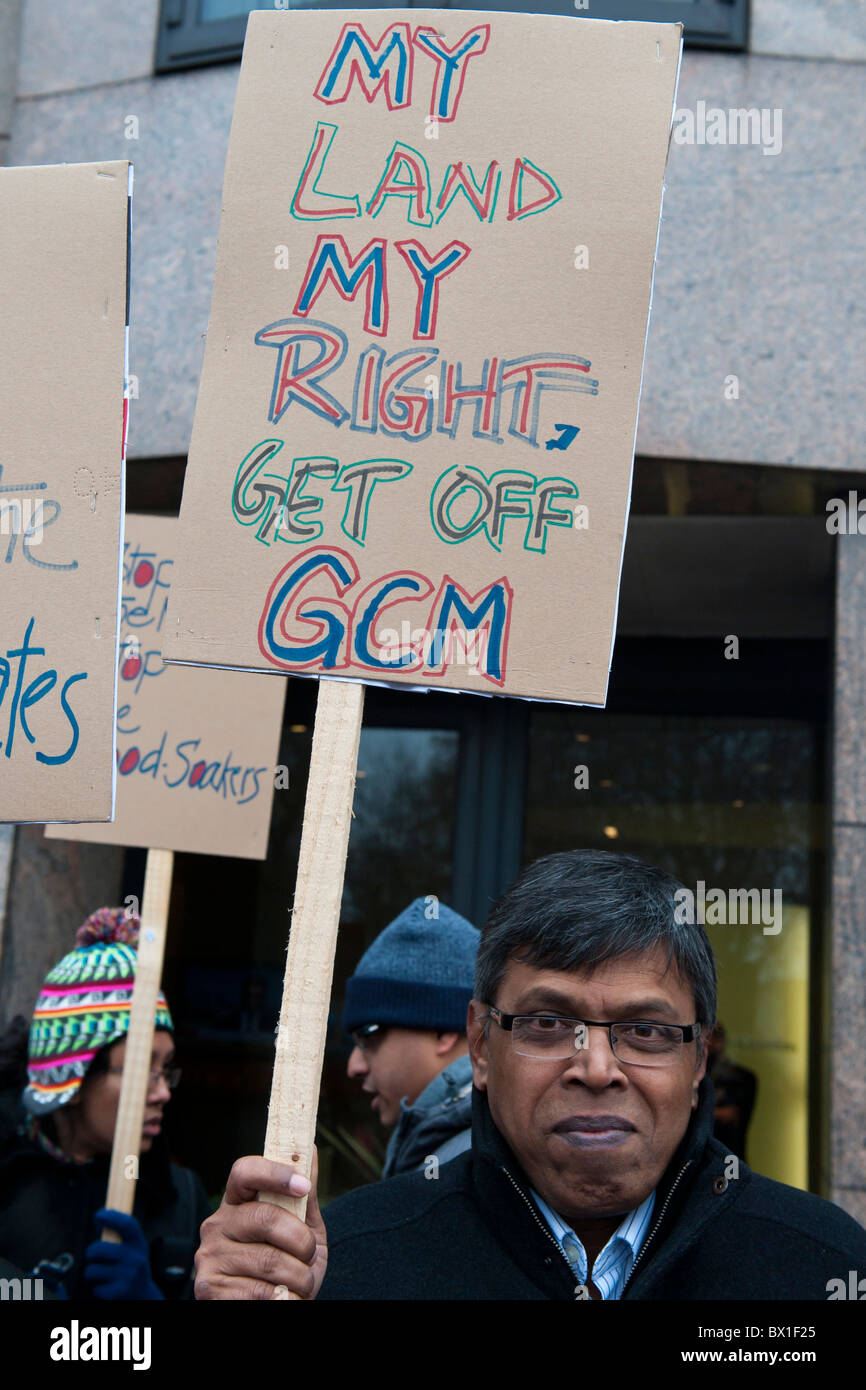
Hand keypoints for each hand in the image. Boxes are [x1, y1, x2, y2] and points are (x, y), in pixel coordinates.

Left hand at [86, 1209, 163, 1299]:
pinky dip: (97, 1288)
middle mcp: (136, 1259)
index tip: (98, 1214)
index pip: (127, 1225)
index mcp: (139, 1244)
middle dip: (91, 1252)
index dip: (112, 1217)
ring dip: (92, 1273)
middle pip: (99, 1249)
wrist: (143, 1296)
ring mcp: (128, 1276)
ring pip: (92, 1270)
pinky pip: (95, 1287)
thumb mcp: (131, 1249)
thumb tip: (99, 1215)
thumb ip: (116, 1234)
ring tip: (103, 1274)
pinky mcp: (118, 1292)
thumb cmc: (131, 1267)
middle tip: (93, 1255)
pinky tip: (108, 1287)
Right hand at [194, 1149, 326, 1300]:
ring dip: (299, 1277)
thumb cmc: (290, 1265)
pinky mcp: (208, 1289)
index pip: (244, 1171)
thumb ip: (305, 1195)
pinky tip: (284, 1298)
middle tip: (310, 1256)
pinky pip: (258, 1291)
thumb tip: (311, 1148)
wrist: (275, 1308)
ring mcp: (209, 1257)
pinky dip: (284, 1298)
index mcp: (237, 1202)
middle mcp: (216, 1225)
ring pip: (268, 1260)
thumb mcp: (303, 1228)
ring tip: (301, 1283)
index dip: (275, 1173)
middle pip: (264, 1217)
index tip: (302, 1186)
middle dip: (301, 1240)